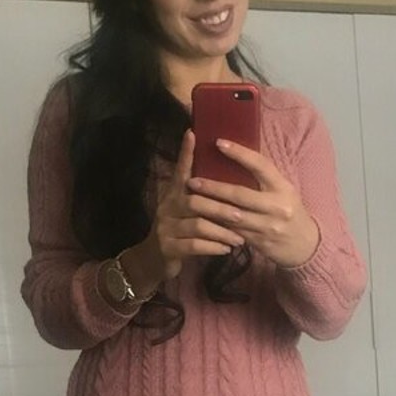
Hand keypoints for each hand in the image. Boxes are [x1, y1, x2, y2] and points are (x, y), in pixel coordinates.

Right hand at [147, 129, 247, 279]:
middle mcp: (167, 208)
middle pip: (195, 201)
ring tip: (239, 239)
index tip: (193, 134)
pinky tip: (226, 249)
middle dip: (221, 208)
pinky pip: (194, 245)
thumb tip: (228, 183)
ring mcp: (166, 228)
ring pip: (197, 225)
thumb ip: (201, 198)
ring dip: (221, 232)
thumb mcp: (186, 212)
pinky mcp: (168, 248)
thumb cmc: (179, 233)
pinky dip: (213, 247)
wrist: (153, 261)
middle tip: (242, 215)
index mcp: (173, 195)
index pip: (181, 170)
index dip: (186, 153)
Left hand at [187, 140, 319, 268]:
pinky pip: (233, 232)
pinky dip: (216, 224)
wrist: (305, 245)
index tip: (219, 143)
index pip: (261, 165)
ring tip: (191, 199)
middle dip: (214, 187)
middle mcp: (277, 206)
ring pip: (232, 216)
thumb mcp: (284, 191)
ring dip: (209, 208)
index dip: (240, 153)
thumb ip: (264, 178)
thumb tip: (236, 155)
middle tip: (193, 180)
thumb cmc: (289, 211)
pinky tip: (202, 217)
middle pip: (240, 194)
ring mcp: (267, 226)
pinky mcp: (259, 242)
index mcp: (283, 188)